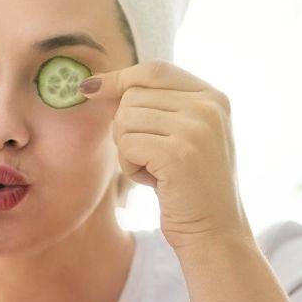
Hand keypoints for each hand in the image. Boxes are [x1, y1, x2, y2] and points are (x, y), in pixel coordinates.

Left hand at [80, 60, 246, 247]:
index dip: (117, 77)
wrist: (214, 231)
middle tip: (148, 158)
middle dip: (126, 130)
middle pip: (132, 97)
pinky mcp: (178, 152)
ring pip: (125, 120)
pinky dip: (130, 167)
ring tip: (154, 171)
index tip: (88, 88)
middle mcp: (208, 105)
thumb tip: (102, 86)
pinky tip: (153, 182)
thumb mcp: (183, 137)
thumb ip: (159, 109)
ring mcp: (196, 127)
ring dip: (127, 151)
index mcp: (212, 97)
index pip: (154, 71)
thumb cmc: (188, 188)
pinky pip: (127, 146)